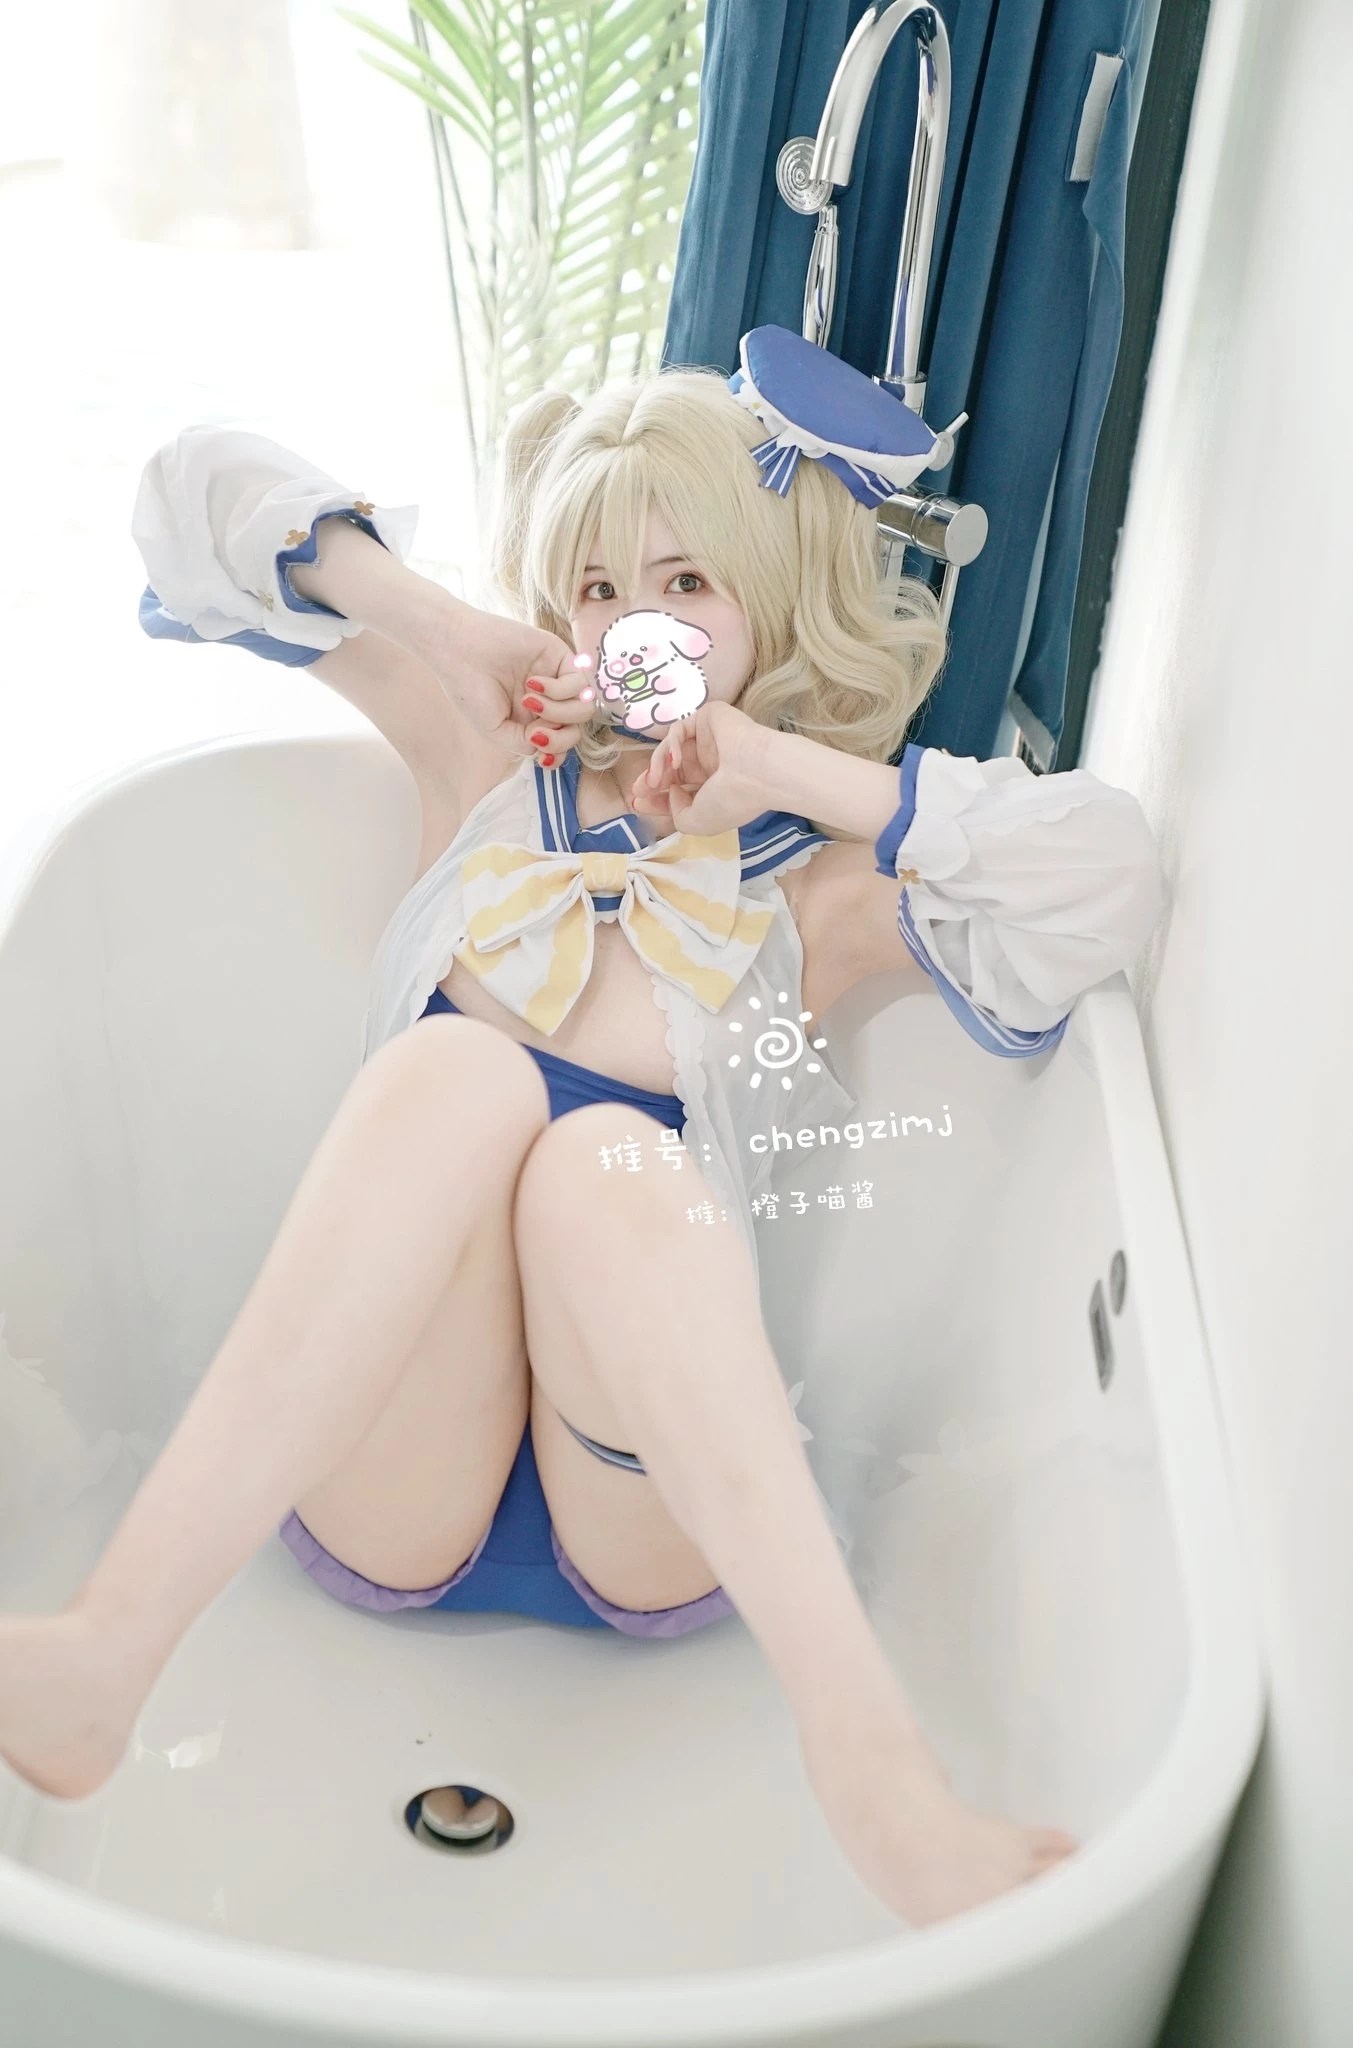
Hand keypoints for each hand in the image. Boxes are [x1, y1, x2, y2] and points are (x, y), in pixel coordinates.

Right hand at [424, 594, 596, 761]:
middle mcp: (549, 700)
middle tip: (533, 731)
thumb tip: (550, 748)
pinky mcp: (560, 656)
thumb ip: (525, 745)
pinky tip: (532, 683)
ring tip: (528, 701)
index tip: (539, 752)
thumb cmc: (470, 689)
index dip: (558, 753)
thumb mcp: (495, 731)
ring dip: (559, 713)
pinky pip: (579, 682)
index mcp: (533, 719)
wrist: (457, 650)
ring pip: (584, 708)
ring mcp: (556, 678)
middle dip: (560, 738)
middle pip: (577, 729)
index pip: (563, 743)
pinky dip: (558, 690)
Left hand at [629, 700, 772, 834]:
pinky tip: (675, 763)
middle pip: (671, 771)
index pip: (679, 791)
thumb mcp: (697, 823)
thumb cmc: (732, 800)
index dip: (656, 798)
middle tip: (637, 790)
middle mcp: (711, 764)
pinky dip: (670, 747)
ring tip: (652, 781)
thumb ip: (676, 813)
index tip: (636, 804)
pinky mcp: (707, 718)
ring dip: (656, 766)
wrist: (758, 772)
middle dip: (651, 782)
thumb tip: (671, 791)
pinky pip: (678, 731)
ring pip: (671, 750)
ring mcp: (709, 740)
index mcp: (715, 788)